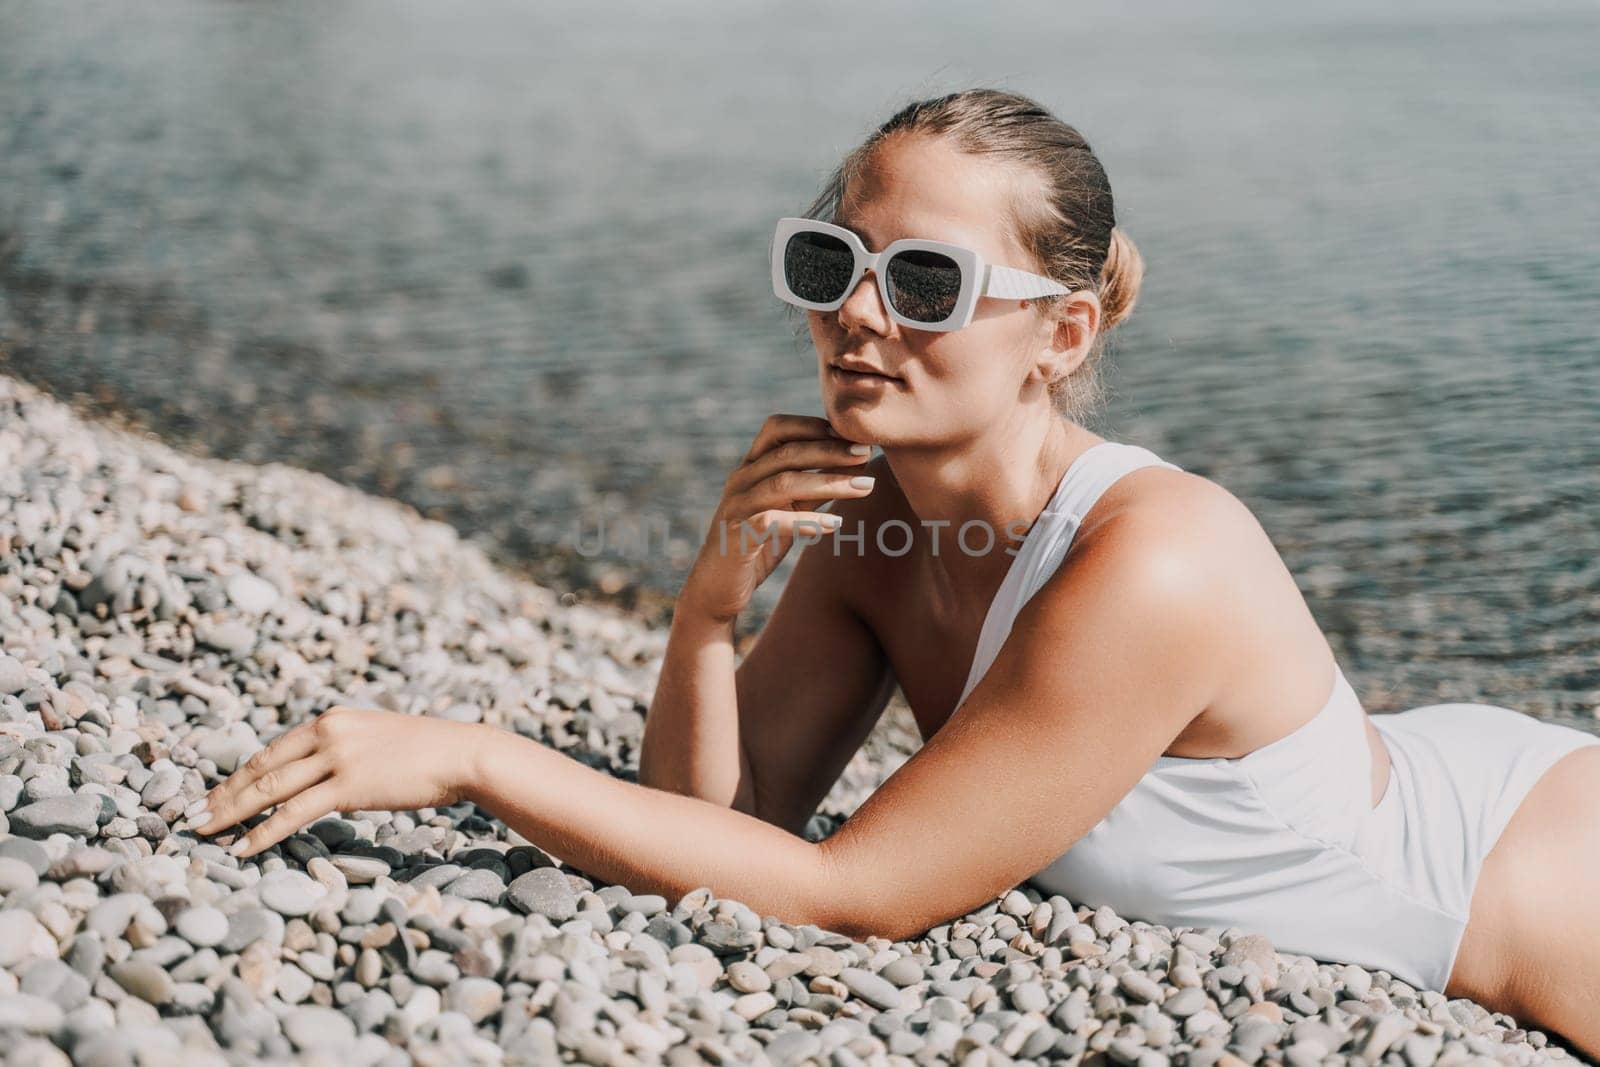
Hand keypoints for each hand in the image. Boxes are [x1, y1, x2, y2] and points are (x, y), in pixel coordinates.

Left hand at [185, 706, 487, 859]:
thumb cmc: (426, 752)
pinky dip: (263, 832)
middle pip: (260, 767)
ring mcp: (337, 757)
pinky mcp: (349, 785)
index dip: (236, 776)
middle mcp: (327, 731)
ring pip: (268, 788)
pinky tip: (242, 848)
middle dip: (221, 795)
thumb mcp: (375, 739)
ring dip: (230, 813)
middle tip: (190, 817)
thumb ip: (343, 751)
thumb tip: (320, 776)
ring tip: (204, 832)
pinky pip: (294, 812)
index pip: (270, 750)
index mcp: (330, 719)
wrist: (461, 753)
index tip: (212, 796)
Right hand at [679, 413, 874, 622]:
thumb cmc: (757, 544)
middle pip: (787, 453)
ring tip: (864, 487)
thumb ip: (814, 488)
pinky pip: (772, 521)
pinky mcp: (737, 535)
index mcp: (750, 467)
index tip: (851, 435)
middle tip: (866, 454)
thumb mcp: (789, 510)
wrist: (717, 588)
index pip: (777, 429)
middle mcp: (740, 480)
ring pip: (782, 483)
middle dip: (830, 451)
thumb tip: (856, 466)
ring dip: (828, 482)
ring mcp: (736, 506)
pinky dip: (806, 521)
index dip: (813, 426)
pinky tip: (834, 524)